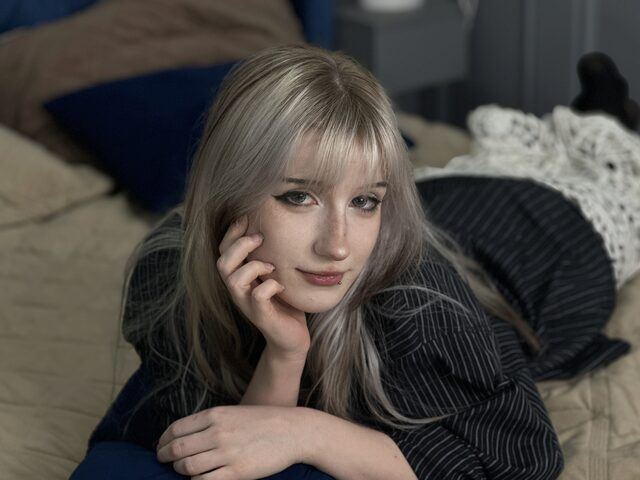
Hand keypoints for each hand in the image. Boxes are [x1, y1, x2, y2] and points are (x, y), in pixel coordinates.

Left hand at [155, 405, 303, 478]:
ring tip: (182, 470)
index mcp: (216, 415)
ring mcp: (227, 453)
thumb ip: (211, 422)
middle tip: (164, 461)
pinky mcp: (237, 472)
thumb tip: (185, 435)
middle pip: (178, 449)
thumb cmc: (263, 422)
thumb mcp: (234, 413)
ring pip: (188, 467)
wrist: (293, 431)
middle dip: (165, 457)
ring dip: (180, 470)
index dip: (164, 440)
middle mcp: (218, 432)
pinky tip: (199, 479)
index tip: (161, 446)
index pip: (177, 429)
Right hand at [217, 215, 309, 360]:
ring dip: (253, 266)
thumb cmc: (283, 302)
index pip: (223, 251)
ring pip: (233, 279)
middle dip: (239, 245)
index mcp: (239, 277)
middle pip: (222, 263)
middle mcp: (238, 290)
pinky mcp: (261, 316)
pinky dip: (269, 285)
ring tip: (272, 266)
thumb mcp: (274, 274)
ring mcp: (247, 304)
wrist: (291, 338)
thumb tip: (272, 225)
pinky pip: (258, 296)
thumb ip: (268, 256)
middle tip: (260, 238)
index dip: (231, 233)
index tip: (246, 217)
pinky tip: (281, 284)